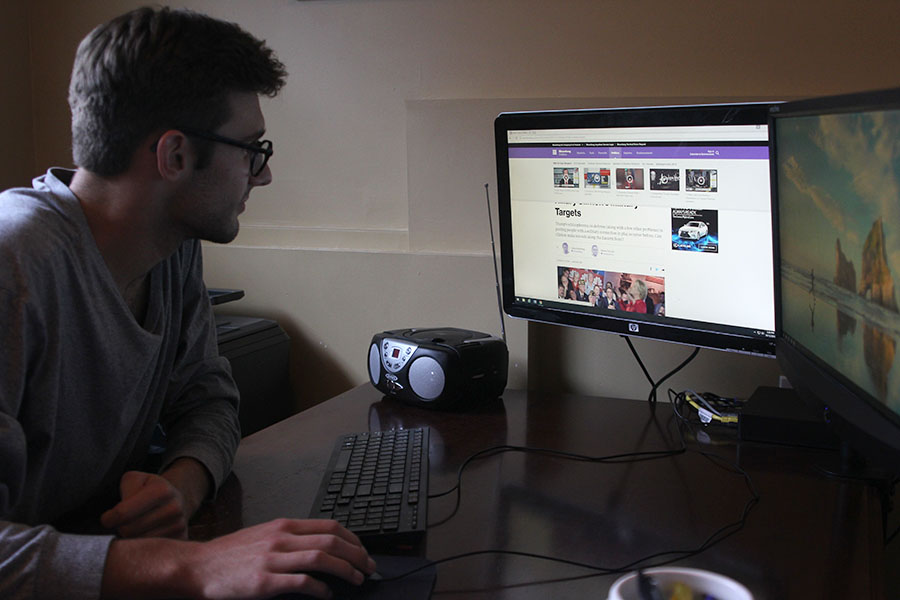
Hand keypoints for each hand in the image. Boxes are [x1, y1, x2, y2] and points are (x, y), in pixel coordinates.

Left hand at [101, 470, 190, 538]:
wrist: (175, 499)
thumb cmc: (148, 490)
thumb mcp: (133, 480)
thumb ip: (124, 491)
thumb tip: (117, 516)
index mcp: (161, 490)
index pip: (123, 513)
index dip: (109, 518)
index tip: (107, 518)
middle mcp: (174, 508)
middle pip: (129, 531)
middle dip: (120, 528)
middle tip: (123, 523)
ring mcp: (179, 525)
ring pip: (138, 544)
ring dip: (131, 539)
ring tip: (134, 529)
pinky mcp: (180, 540)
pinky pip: (150, 552)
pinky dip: (142, 547)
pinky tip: (144, 535)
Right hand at [184, 519, 375, 598]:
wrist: (198, 566)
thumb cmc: (230, 555)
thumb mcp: (264, 536)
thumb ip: (290, 538)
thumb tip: (320, 546)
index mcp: (284, 525)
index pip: (330, 525)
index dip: (353, 538)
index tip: (363, 550)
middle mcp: (281, 538)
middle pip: (332, 540)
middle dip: (357, 554)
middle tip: (369, 567)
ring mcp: (273, 559)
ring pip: (322, 558)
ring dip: (346, 570)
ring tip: (356, 579)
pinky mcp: (265, 581)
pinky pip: (302, 582)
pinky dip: (321, 589)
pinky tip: (327, 595)